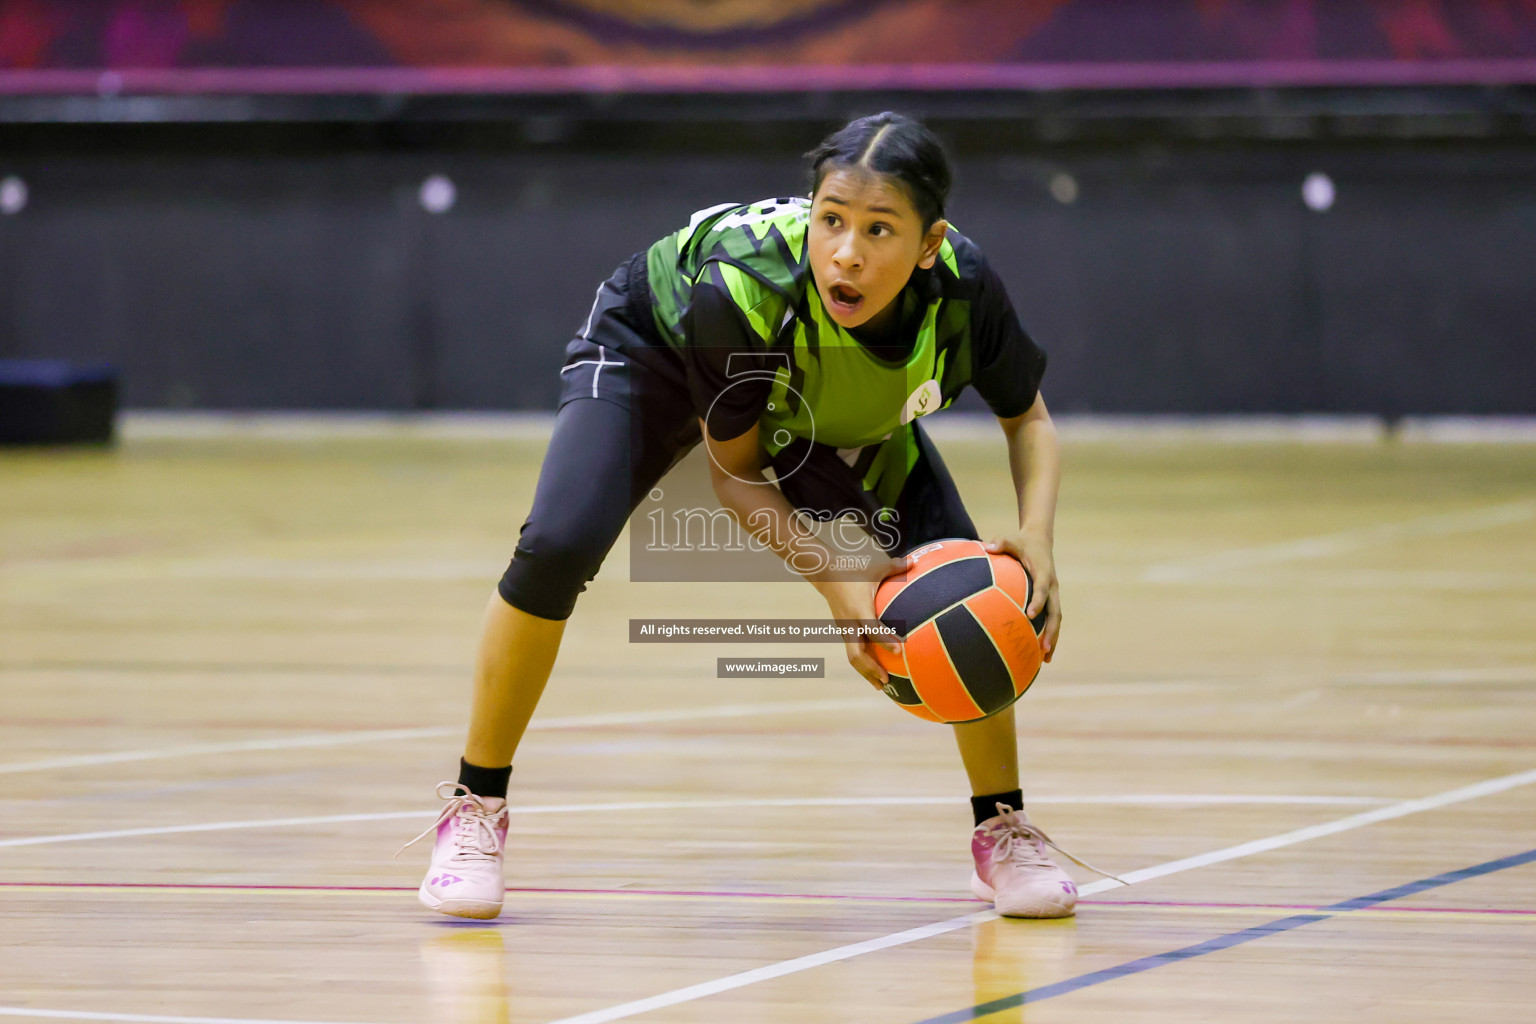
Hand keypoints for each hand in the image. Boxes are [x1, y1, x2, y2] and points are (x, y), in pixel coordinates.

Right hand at [813, 555, 907, 688]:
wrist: (826, 575)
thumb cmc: (854, 571)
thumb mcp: (874, 568)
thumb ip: (895, 567)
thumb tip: (915, 562)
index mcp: (859, 609)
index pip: (872, 628)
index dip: (885, 641)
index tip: (900, 652)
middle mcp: (850, 624)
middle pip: (856, 654)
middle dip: (871, 669)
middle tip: (887, 680)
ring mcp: (845, 630)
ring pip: (853, 657)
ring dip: (866, 672)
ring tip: (882, 686)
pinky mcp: (844, 632)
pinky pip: (853, 652)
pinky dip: (863, 664)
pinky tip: (876, 673)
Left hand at [984, 530, 1061, 661]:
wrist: (1039, 540)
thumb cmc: (1021, 542)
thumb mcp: (1011, 539)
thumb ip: (1001, 542)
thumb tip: (988, 546)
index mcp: (1043, 572)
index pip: (1041, 589)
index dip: (1038, 601)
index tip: (1030, 615)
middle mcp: (1051, 585)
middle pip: (1055, 611)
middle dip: (1051, 630)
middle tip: (1044, 648)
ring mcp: (1052, 594)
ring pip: (1056, 619)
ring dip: (1053, 637)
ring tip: (1045, 658)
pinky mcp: (1050, 599)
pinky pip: (1051, 618)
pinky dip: (1048, 634)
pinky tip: (1040, 652)